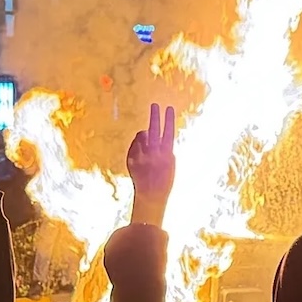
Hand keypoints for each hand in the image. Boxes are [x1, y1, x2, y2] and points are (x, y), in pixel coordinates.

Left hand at [127, 103, 176, 226]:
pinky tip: (141, 154)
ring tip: (148, 143)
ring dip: (145, 136)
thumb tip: (152, 134)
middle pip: (154, 129)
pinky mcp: (131, 159)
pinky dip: (137, 146)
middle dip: (155, 116)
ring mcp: (141, 155)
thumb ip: (164, 148)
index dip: (169, 119)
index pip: (168, 131)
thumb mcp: (170, 163)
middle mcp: (153, 153)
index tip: (169, 108)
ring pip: (142, 136)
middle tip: (154, 105)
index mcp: (166, 153)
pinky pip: (134, 146)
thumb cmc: (164, 180)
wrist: (151, 195)